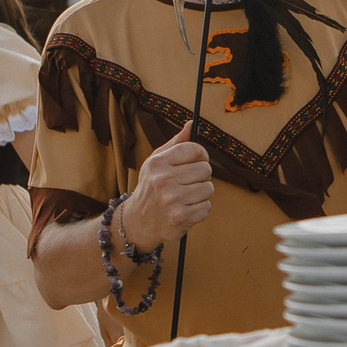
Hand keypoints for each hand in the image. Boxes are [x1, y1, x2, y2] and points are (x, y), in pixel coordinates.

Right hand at [123, 123, 212, 252]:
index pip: (195, 150)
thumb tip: (191, 124)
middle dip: (201, 176)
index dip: (201, 156)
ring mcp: (172, 200)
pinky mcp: (180, 218)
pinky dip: (200, 209)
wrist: (138, 221)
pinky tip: (186, 209)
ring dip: (201, 194)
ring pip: (209, 189)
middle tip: (189, 183)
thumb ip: (176, 143)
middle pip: (205, 169)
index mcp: (158, 163)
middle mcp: (163, 180)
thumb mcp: (157, 162)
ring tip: (186, 197)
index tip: (197, 162)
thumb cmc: (151, 186)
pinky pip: (206, 207)